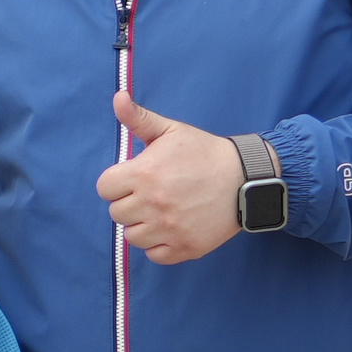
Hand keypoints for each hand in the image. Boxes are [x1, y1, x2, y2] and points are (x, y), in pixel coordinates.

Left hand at [98, 92, 247, 264]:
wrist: (247, 178)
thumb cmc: (204, 152)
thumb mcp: (171, 130)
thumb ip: (138, 118)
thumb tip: (117, 97)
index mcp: (143, 174)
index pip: (104, 188)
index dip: (117, 183)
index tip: (135, 178)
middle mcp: (153, 203)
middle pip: (117, 214)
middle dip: (129, 203)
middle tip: (152, 194)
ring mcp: (169, 228)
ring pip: (133, 237)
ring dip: (143, 225)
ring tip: (162, 211)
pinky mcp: (185, 247)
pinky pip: (155, 255)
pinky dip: (160, 245)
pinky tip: (172, 227)